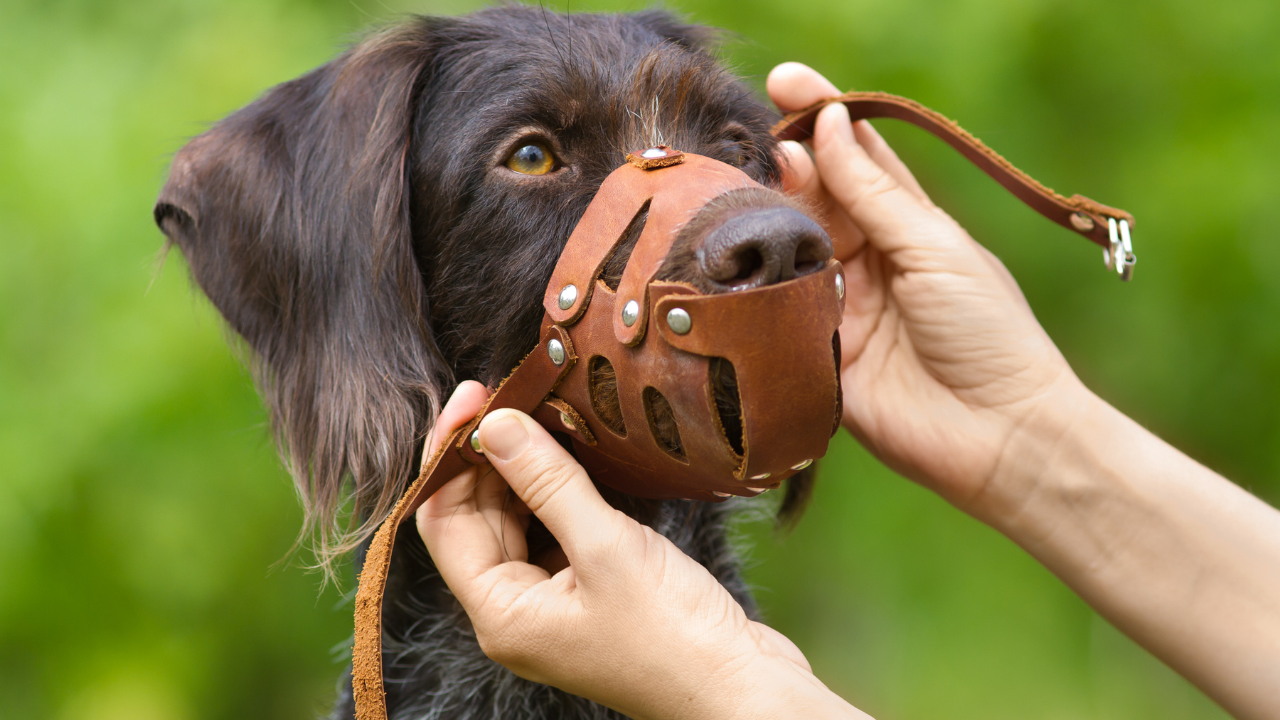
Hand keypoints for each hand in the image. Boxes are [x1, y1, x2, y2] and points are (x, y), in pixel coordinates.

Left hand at [416, 382, 862, 719]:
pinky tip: (573, 453)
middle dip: (486, 455)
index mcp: (500, 613)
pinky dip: (556, 490)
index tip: (473, 395)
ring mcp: (551, 603)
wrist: (740, 688)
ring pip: (515, 520)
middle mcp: (515, 611)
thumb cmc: (674, 635)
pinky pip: (553, 530)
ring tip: (541, 410)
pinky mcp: (588, 591)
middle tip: (509, 390)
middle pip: (474, 518)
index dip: (449, 454)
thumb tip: (495, 424)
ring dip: (522, 469)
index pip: (441, 520)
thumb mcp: (606, 546)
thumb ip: (547, 482)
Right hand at [767, 62, 1087, 515]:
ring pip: (785, 250)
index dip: (820, 116)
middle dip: (785, 164)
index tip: (785, 82)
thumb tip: (828, 125)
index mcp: (905, 225)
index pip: (855, 156)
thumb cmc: (988, 332)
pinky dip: (753, 287)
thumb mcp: (934, 247)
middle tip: (762, 143)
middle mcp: (865, 260)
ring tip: (744, 191)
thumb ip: (875, 192)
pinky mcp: (814, 356)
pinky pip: (773, 314)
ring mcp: (836, 307)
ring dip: (764, 219)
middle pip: (812, 198)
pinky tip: (732, 260)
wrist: (999, 435)